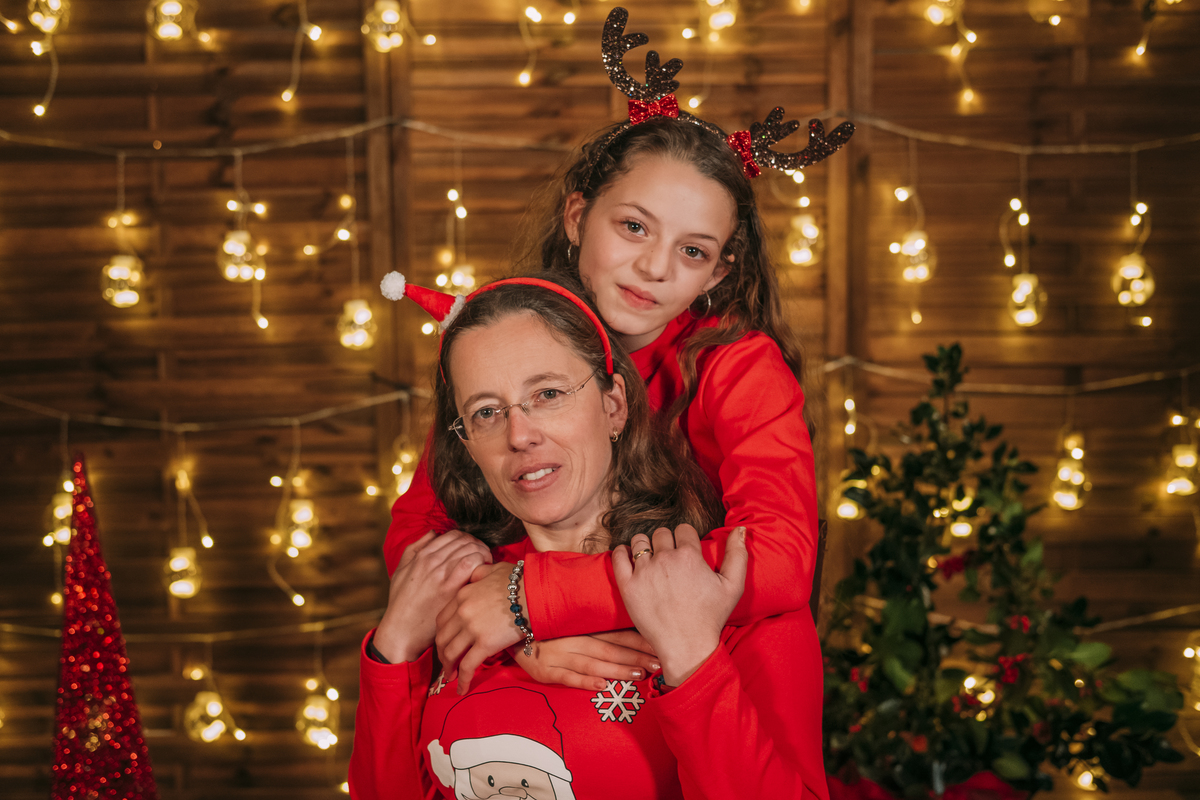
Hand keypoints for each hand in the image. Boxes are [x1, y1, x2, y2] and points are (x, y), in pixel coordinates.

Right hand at [373, 530, 492, 663]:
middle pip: (465, 540)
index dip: (468, 539)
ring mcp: (441, 574)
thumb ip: (415, 548)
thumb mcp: (401, 570)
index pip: (453, 535)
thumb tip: (433, 533)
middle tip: (484, 556)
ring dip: (483, 553)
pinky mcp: (450, 589)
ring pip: (470, 549)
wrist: (401, 630)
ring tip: (486, 564)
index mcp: (422, 555)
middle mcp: (432, 561)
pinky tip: (483, 574)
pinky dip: (481, 564)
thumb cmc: (401, 603)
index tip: (473, 548)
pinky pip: (471, 565)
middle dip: (478, 545)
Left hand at [436, 561, 523, 693]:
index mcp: (462, 595)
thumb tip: (475, 576)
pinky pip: (468, 665)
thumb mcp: (493, 570)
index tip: (444, 643)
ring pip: (451, 653)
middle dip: (441, 654)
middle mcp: (462, 612)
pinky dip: (463, 680)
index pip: (442, 619)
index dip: (441, 634)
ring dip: (449, 668)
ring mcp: (472, 629)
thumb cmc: (519, 581)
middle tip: (446, 663)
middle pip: (442, 638)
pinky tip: (463, 689)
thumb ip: (478, 573)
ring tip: (451, 677)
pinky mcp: (485, 644)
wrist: (535, 592)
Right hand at [513, 630, 661, 690]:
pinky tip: (601, 685)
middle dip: (636, 656)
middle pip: (610, 648)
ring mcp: (558, 656)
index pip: (617, 633)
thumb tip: (629, 623)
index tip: (659, 646)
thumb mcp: (570, 620)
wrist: (508, 626)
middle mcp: (573, 640)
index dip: (639, 641)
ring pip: (593, 663)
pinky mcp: (544, 671)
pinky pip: (567, 677)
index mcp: (582, 627)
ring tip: (638, 674)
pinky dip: (584, 681)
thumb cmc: (546, 626)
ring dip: (617, 669)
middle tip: (658, 664)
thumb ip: (595, 623)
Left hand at [613, 524, 747, 685]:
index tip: (685, 552)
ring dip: (645, 545)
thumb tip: (740, 529)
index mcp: (690, 555)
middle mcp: (665, 559)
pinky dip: (622, 552)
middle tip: (669, 559)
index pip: (683, 529)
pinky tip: (628, 555)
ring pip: (640, 541)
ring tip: (650, 558)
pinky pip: (618, 557)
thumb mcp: (734, 586)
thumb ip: (738, 554)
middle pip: (661, 533)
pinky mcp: (628, 586)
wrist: (687, 646)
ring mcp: (644, 572)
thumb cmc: (711, 617)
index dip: (685, 538)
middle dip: (666, 542)